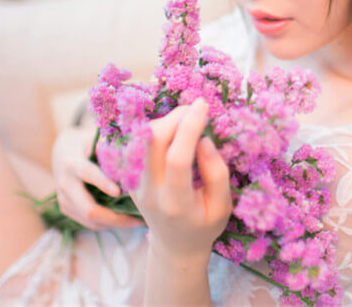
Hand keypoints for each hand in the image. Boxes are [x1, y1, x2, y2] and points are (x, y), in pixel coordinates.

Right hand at [51, 126, 145, 229]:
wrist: (61, 153)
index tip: (119, 191)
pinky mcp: (67, 209)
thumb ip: (108, 146)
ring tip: (137, 221)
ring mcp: (64, 200)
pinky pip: (89, 223)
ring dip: (115, 224)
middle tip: (137, 219)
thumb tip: (132, 151)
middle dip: (115, 218)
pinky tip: (125, 220)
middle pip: (89, 209)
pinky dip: (108, 224)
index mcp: (72, 164)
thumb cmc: (85, 144)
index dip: (102, 183)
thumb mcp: (93, 139)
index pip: (87, 174)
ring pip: (90, 220)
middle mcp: (66, 184)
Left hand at [129, 98, 231, 260]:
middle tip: (194, 109)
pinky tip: (172, 132)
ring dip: (163, 121)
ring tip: (185, 121)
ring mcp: (134, 184)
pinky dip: (155, 130)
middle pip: (152, 141)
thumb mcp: (223, 206)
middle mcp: (149, 192)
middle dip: (174, 117)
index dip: (189, 127)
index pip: (177, 158)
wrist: (174, 245)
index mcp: (175, 203)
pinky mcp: (128, 177)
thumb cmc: (204, 224)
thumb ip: (216, 173)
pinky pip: (137, 144)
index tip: (203, 105)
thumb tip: (203, 139)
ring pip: (141, 138)